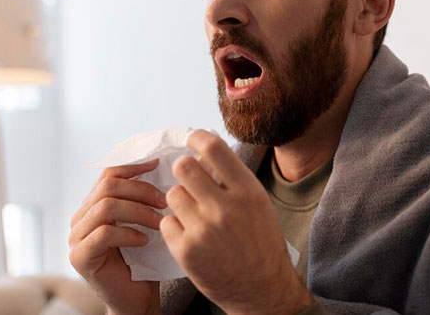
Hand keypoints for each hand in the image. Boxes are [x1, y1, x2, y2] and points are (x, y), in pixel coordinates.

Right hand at [69, 159, 166, 314]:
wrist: (136, 297)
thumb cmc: (143, 259)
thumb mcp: (143, 222)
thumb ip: (141, 198)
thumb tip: (160, 166)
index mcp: (92, 205)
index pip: (108, 174)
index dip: (133, 166)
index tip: (157, 164)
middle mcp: (79, 218)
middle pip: (107, 187)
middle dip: (141, 190)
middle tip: (165, 200)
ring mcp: (76, 238)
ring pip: (106, 207)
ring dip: (138, 211)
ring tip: (160, 221)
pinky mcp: (80, 257)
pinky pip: (104, 234)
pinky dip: (129, 233)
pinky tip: (144, 240)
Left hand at [159, 130, 312, 314]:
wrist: (263, 291)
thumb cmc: (261, 244)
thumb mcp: (257, 204)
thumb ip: (233, 179)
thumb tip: (203, 152)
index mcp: (247, 191)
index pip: (213, 148)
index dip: (197, 138)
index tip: (192, 140)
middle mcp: (225, 207)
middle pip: (184, 167)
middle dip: (184, 171)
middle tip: (190, 181)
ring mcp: (203, 230)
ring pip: (173, 194)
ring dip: (180, 201)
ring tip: (195, 216)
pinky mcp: (186, 250)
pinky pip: (167, 222)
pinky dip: (175, 227)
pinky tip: (191, 236)